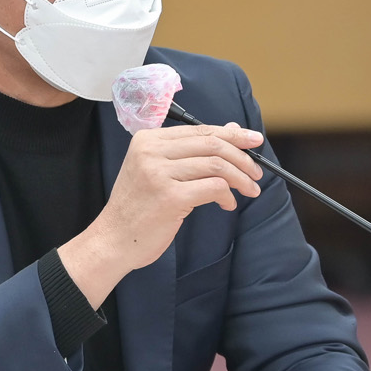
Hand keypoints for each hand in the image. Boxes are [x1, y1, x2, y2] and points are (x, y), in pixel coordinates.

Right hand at [59, 122, 263, 306]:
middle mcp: (151, 151)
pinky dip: (227, 195)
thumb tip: (231, 130)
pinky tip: (228, 204)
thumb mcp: (158, 172)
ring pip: (216, 165)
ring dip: (240, 178)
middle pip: (212, 144)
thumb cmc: (138, 208)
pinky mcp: (170, 197)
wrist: (113, 239)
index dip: (232, 134)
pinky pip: (213, 187)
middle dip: (242, 157)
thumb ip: (191, 151)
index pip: (200, 130)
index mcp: (147, 139)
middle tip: (257, 172)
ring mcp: (159, 173)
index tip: (254, 141)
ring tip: (249, 190)